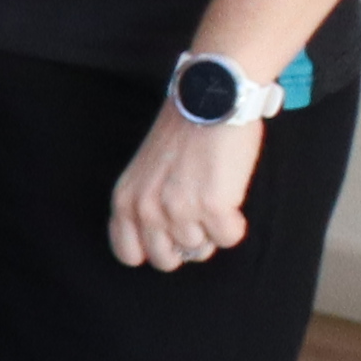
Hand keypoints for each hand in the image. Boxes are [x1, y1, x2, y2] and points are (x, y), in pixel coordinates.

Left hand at [109, 97, 262, 271]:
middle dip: (186, 245)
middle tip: (198, 216)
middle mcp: (146, 209)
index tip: (170, 235)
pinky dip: (235, 223)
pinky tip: (230, 194)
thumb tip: (167, 241)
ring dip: (212, 228)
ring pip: (201, 249)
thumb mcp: (146, 171)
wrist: (209, 99)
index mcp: (125, 200)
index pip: (128, 254)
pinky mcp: (212, 206)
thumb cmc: (184, 132)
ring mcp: (178, 210)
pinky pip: (229, 238)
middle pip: (167, 260)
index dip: (153, 249)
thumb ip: (146, 205)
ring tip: (214, 193)